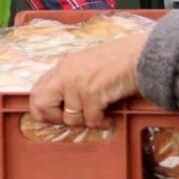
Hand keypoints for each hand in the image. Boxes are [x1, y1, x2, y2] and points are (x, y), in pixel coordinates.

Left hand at [29, 32, 148, 127]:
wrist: (141, 55)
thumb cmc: (121, 60)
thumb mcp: (88, 65)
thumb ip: (73, 79)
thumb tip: (63, 104)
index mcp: (64, 66)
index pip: (37, 92)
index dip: (45, 110)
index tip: (60, 115)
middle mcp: (66, 73)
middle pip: (40, 104)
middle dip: (55, 119)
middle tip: (74, 119)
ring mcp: (77, 82)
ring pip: (70, 118)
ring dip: (87, 121)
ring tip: (100, 115)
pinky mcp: (92, 92)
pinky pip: (91, 119)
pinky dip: (101, 122)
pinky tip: (109, 117)